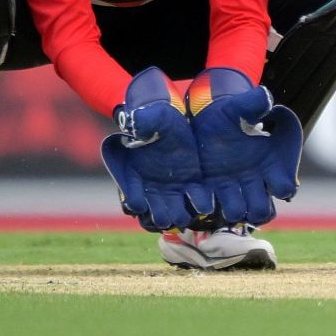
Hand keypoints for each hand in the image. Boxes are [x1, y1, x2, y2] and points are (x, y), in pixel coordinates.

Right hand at [99, 68, 214, 231]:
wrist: (174, 117)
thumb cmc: (154, 116)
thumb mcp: (148, 117)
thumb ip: (141, 122)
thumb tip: (134, 121)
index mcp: (131, 172)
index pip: (130, 192)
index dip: (134, 199)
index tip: (138, 205)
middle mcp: (149, 185)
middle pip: (153, 206)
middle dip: (159, 214)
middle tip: (165, 219)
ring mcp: (171, 187)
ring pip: (173, 207)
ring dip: (178, 214)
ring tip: (184, 218)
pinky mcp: (191, 183)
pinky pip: (195, 197)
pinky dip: (199, 203)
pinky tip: (205, 206)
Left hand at [186, 67, 302, 226]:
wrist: (206, 117)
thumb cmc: (231, 111)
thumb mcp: (240, 106)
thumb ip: (254, 104)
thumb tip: (266, 98)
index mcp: (271, 163)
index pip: (285, 186)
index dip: (284, 188)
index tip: (275, 183)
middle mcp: (255, 180)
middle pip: (263, 209)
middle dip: (257, 210)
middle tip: (247, 202)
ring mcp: (232, 188)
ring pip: (240, 213)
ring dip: (235, 211)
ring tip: (227, 203)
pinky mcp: (211, 190)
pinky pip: (213, 208)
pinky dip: (209, 208)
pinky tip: (205, 200)